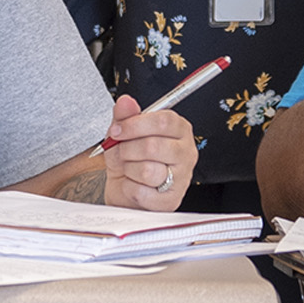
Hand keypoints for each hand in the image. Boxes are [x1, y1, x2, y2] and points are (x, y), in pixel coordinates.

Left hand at [100, 94, 195, 209]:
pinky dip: (129, 189)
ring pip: (148, 170)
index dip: (135, 125)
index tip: (117, 130)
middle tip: (121, 153)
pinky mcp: (171, 200)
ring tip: (130, 169)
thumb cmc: (130, 160)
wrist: (125, 192)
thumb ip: (125, 116)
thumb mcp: (124, 134)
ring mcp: (182, 177)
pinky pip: (142, 192)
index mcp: (179, 130)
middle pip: (153, 146)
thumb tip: (125, 101)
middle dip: (127, 150)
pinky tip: (134, 185)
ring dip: (129, 170)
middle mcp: (186, 152)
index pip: (163, 120)